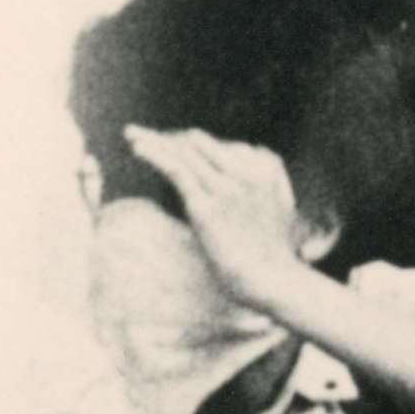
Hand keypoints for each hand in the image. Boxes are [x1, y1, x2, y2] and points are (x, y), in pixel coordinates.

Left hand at [123, 128, 310, 318]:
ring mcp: (227, 186)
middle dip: (172, 138)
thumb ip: (268, 185)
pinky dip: (155, 155)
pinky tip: (138, 148)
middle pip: (202, 143)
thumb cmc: (277, 254)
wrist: (274, 279)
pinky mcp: (206, 205)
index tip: (172, 147)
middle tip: (146, 136)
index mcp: (266, 167)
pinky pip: (176, 170)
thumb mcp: (283, 210)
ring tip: (131, 134)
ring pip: (184, 153)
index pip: (223, 146)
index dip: (195, 145)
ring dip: (155, 140)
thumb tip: (252, 164)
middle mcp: (246, 170)